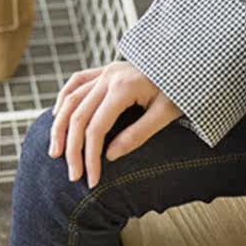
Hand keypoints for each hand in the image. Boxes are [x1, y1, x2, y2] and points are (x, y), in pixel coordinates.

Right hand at [48, 61, 181, 187]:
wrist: (190, 64)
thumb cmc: (182, 91)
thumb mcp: (165, 115)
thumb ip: (138, 134)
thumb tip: (109, 156)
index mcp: (124, 87)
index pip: (97, 128)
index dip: (90, 157)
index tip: (92, 181)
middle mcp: (109, 76)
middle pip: (78, 116)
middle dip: (72, 149)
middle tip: (72, 176)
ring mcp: (105, 71)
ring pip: (70, 99)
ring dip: (59, 127)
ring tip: (54, 152)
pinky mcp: (105, 70)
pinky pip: (76, 83)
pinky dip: (63, 100)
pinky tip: (56, 118)